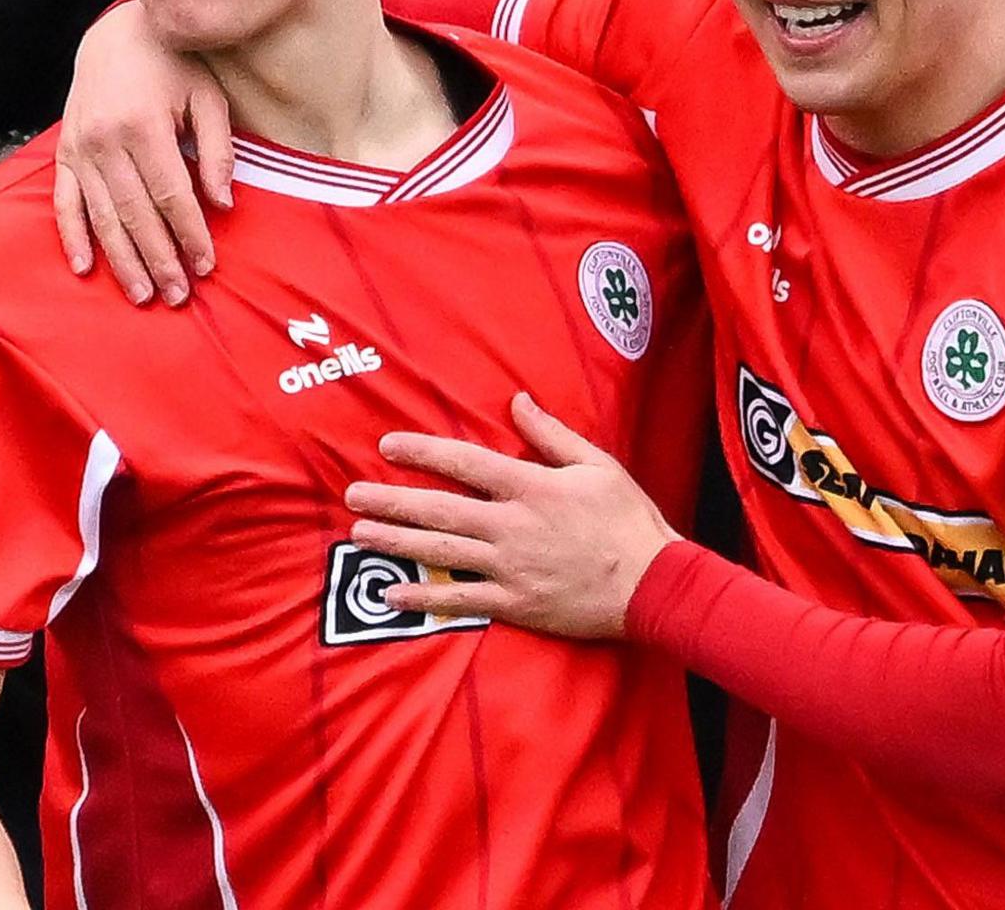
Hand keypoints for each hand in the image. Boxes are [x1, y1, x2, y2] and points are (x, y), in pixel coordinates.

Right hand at [51, 1, 235, 305]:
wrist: (117, 34)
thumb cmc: (173, 65)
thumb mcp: (208, 97)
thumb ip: (216, 150)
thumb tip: (223, 204)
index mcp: (144, 126)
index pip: (172, 195)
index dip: (190, 234)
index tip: (206, 265)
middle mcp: (106, 142)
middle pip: (136, 214)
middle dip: (159, 259)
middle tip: (178, 296)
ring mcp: (80, 149)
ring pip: (102, 216)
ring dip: (122, 260)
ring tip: (143, 295)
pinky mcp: (64, 152)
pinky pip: (65, 202)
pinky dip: (73, 236)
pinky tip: (85, 268)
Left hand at [346, 394, 680, 639]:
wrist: (652, 583)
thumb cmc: (628, 521)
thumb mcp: (597, 465)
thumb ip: (551, 434)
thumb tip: (517, 402)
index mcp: (531, 487)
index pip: (465, 464)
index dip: (423, 453)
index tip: (388, 446)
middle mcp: (511, 525)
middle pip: (438, 510)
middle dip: (391, 501)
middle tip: (352, 495)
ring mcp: (508, 567)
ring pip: (439, 553)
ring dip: (395, 542)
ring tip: (359, 534)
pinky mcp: (513, 603)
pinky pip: (458, 600)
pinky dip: (422, 598)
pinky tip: (389, 594)